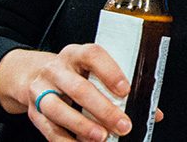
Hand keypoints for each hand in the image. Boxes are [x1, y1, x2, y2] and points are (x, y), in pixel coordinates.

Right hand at [0, 45, 163, 141]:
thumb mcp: (94, 72)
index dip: (110, 72)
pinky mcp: (33, 111)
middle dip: (102, 109)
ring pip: (58, 108)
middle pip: (78, 88)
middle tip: (123, 124)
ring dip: (81, 125)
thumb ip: (122, 89)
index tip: (126, 90)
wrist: (34, 76)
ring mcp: (41, 89)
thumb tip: (152, 112)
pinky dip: (66, 141)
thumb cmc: (74, 74)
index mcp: (76, 54)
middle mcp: (56, 69)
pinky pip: (48, 129)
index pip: (93, 55)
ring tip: (101, 137)